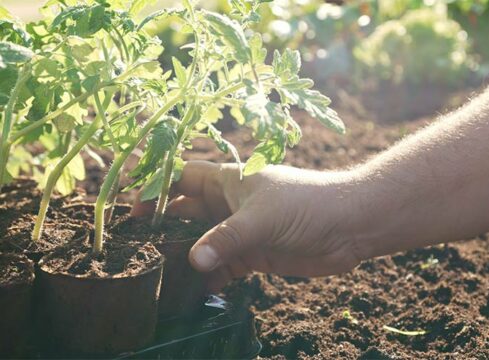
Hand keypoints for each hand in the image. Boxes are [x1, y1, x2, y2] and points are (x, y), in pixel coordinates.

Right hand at [131, 161, 361, 289]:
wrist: (349, 226)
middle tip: (135, 246)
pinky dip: (210, 276)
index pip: (181, 177)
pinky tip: (196, 288)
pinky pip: (223, 265)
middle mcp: (229, 204)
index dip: (155, 186)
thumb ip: (227, 237)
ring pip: (202, 241)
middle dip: (163, 226)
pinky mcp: (253, 255)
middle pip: (186, 212)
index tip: (129, 206)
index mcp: (228, 180)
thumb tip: (192, 260)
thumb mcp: (262, 217)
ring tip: (157, 273)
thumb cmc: (306, 204)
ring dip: (184, 255)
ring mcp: (240, 230)